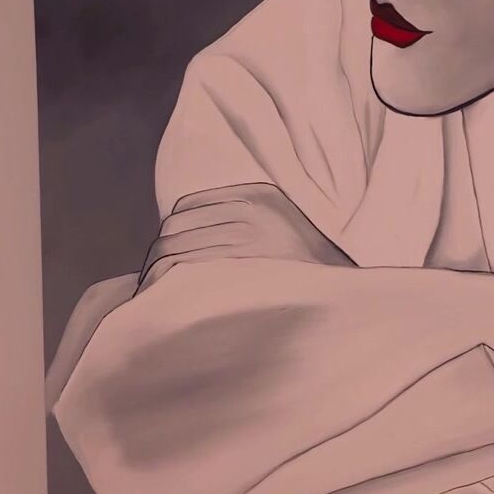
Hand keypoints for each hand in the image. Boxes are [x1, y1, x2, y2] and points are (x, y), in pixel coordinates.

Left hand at [137, 182, 356, 293]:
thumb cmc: (304, 271)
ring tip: (149, 297)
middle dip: (155, 257)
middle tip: (146, 284)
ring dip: (156, 274)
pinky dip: (171, 283)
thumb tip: (175, 241)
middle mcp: (253, 209)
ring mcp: (252, 236)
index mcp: (257, 194)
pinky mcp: (251, 263)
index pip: (186, 208)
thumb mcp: (275, 229)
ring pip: (178, 250)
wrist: (347, 295)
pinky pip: (193, 269)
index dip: (167, 235)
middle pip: (176, 228)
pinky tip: (165, 299)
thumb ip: (235, 225)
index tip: (159, 260)